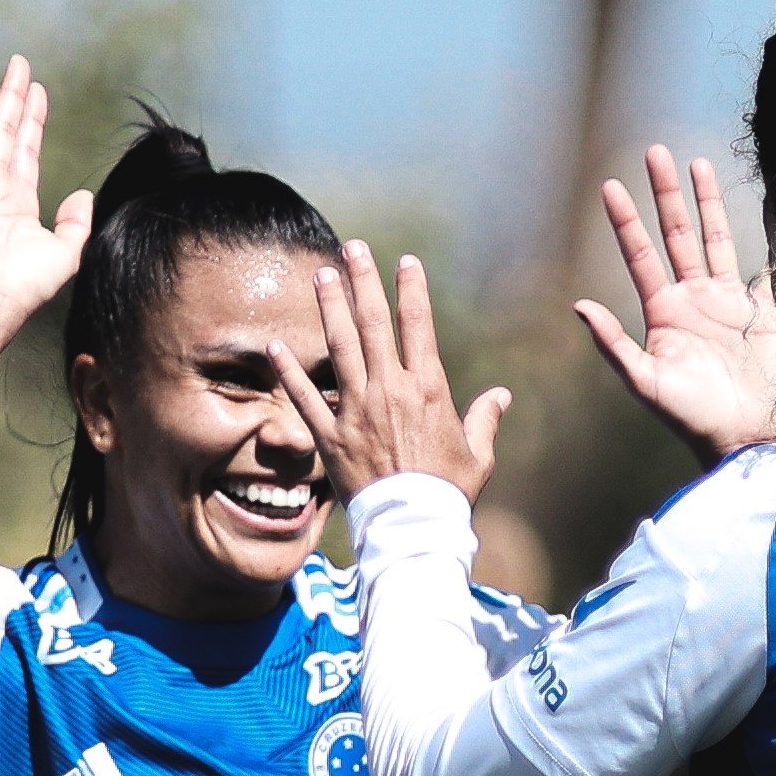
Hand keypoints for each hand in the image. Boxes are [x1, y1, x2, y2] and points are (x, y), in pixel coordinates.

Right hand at [0, 56, 94, 313]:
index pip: (27, 146)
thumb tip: (84, 194)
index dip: (32, 117)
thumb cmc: (26, 284)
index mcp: (19, 199)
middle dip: (10, 96)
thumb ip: (76, 221)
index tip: (37, 89)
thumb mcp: (66, 251)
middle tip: (17, 63)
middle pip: (3, 128)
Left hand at [271, 242, 511, 503]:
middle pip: (373, 323)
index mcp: (427, 389)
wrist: (413, 527)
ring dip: (330, 307)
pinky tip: (274, 344)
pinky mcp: (329, 436)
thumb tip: (501, 397)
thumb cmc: (449, 492)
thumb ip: (485, 420)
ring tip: (321, 275)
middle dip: (362, 281)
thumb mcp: (477, 455)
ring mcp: (356, 410)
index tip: (405, 262)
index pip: (417, 326)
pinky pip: (303, 397)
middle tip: (352, 248)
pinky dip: (287, 370)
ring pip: (339, 347)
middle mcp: (389, 389)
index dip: (411, 290)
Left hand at [576, 145, 775, 467]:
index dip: (626, 222)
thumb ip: (613, 343)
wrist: (746, 435)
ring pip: (714, 238)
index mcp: (664, 312)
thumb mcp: (645, 382)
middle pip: (676, 234)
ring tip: (697, 162)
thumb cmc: (692, 415)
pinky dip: (763, 237)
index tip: (610, 185)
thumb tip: (578, 305)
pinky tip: (761, 207)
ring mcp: (728, 301)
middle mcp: (693, 299)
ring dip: (705, 202)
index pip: (640, 255)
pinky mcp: (763, 309)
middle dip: (665, 194)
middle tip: (654, 152)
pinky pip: (762, 264)